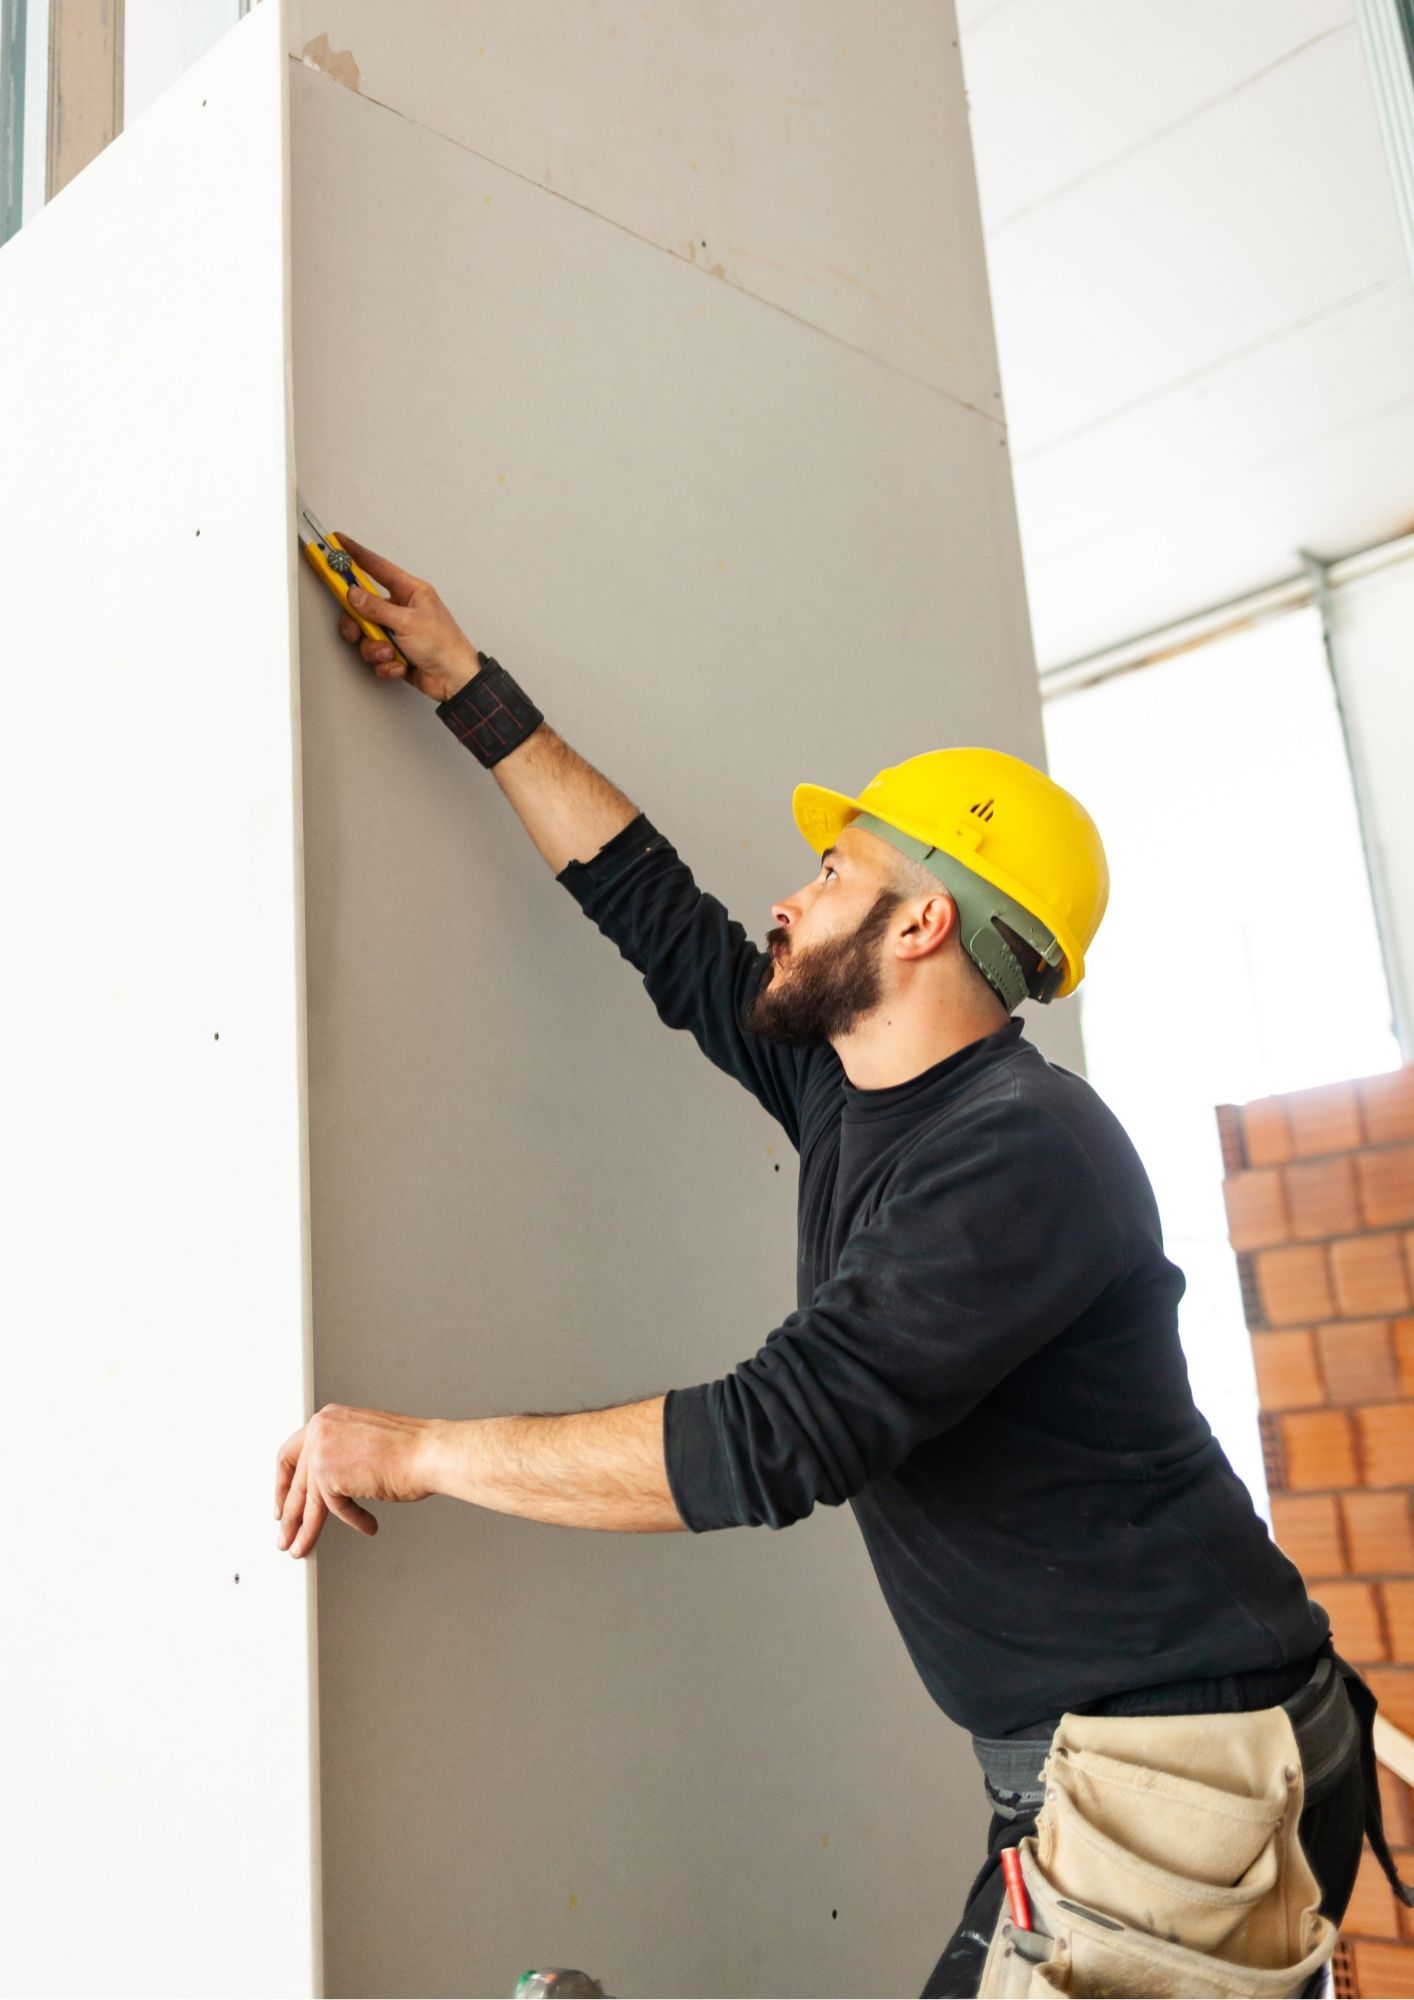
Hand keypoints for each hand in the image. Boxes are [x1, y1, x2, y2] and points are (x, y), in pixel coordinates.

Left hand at [274, 1402, 445, 1558]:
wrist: (428, 1452)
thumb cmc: (410, 1447)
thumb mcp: (363, 1440)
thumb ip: (340, 1452)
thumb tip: (329, 1480)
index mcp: (328, 1418)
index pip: (292, 1453)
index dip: (284, 1482)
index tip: (282, 1500)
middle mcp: (320, 1430)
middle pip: (294, 1481)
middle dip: (288, 1513)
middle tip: (285, 1532)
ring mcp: (322, 1452)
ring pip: (306, 1501)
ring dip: (304, 1530)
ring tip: (300, 1547)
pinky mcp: (329, 1476)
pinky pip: (333, 1509)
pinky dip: (352, 1520)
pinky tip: (366, 1525)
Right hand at [332, 530, 482, 705]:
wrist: (455, 680)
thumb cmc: (444, 645)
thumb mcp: (407, 622)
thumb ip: (376, 608)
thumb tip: (353, 594)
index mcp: (409, 591)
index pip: (377, 567)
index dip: (356, 554)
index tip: (337, 542)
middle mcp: (401, 608)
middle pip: (363, 606)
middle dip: (359, 623)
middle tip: (358, 629)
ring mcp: (396, 631)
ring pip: (367, 635)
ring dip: (376, 648)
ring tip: (391, 653)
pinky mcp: (394, 652)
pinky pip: (376, 656)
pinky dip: (386, 664)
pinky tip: (401, 665)